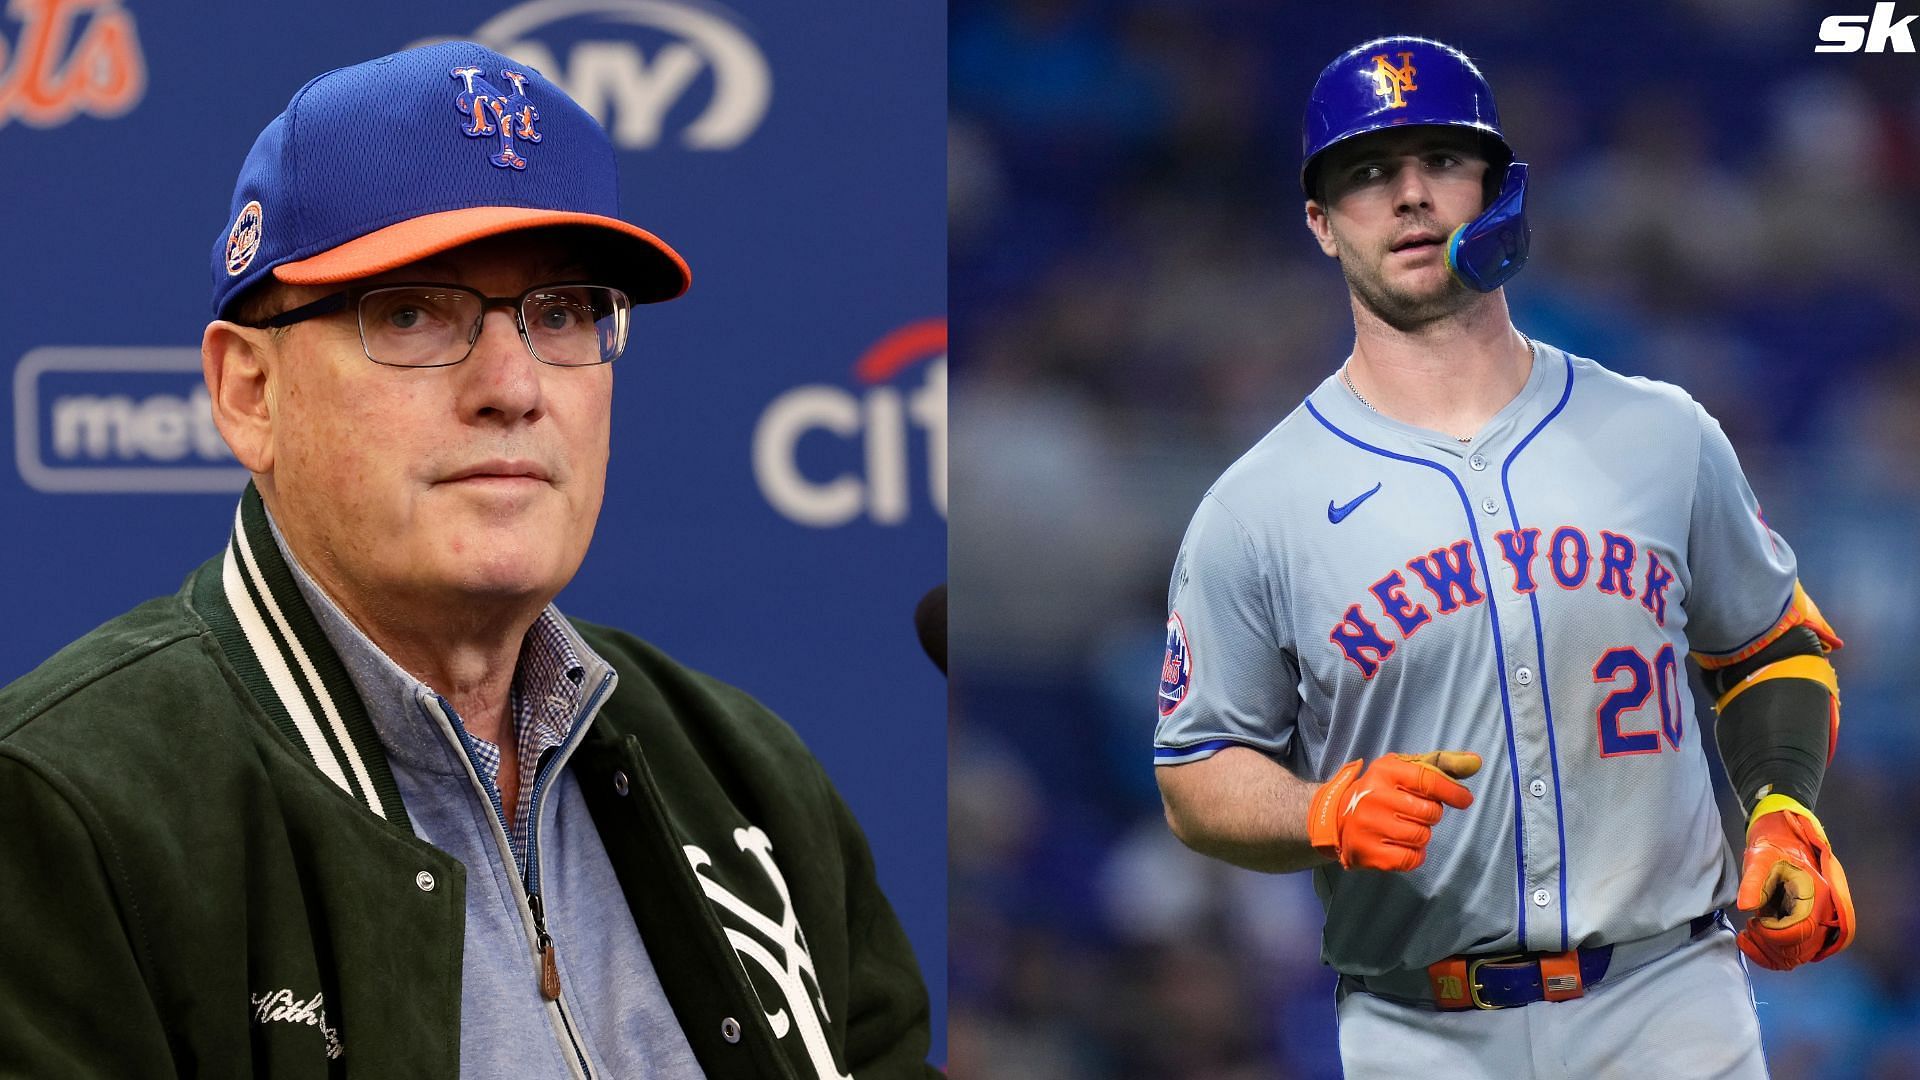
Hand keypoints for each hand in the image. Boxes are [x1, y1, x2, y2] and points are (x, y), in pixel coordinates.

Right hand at [1306, 750, 1479, 871]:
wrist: (1335, 818)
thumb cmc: (1380, 792)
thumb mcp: (1404, 770)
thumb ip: (1441, 765)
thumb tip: (1476, 762)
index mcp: (1385, 771)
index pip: (1429, 780)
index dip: (1452, 792)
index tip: (1464, 800)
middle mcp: (1374, 797)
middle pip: (1430, 813)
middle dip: (1430, 815)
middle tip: (1413, 813)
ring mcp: (1369, 826)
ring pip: (1422, 837)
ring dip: (1420, 835)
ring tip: (1402, 828)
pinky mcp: (1368, 853)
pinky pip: (1411, 859)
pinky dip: (1413, 855)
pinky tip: (1399, 845)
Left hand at [1734, 796, 1855, 970]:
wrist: (1785, 846)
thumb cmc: (1773, 851)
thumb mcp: (1760, 858)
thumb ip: (1754, 881)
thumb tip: (1745, 906)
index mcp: (1816, 896)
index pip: (1800, 931)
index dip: (1772, 934)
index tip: (1754, 921)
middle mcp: (1823, 916)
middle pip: (1799, 950)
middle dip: (1769, 944)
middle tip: (1749, 927)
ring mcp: (1817, 926)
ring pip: (1797, 957)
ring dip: (1769, 953)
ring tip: (1749, 933)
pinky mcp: (1806, 931)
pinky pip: (1794, 954)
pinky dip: (1773, 955)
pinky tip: (1753, 941)